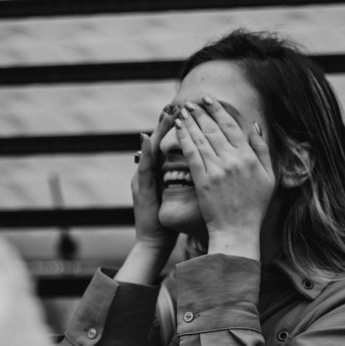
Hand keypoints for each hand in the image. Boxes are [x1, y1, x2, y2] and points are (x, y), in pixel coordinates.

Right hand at [131, 107, 177, 252]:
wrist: (154, 241)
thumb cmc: (169, 221)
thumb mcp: (178, 196)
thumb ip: (186, 179)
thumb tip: (204, 165)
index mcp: (160, 172)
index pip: (172, 145)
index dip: (179, 128)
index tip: (189, 111)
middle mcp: (149, 171)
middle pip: (159, 141)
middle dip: (168, 123)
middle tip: (175, 103)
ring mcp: (142, 178)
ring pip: (149, 149)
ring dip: (155, 131)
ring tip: (162, 113)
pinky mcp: (140, 188)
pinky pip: (142, 167)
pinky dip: (144, 152)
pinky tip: (145, 138)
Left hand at [175, 96, 274, 257]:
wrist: (238, 230)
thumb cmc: (254, 206)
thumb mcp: (269, 176)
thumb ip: (263, 150)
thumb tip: (255, 126)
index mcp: (249, 157)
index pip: (232, 126)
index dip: (219, 111)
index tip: (209, 100)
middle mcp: (233, 160)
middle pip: (214, 129)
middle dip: (201, 112)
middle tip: (192, 102)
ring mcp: (217, 169)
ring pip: (201, 138)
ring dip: (190, 121)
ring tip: (182, 110)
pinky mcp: (203, 180)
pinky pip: (191, 153)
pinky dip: (184, 138)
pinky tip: (178, 128)